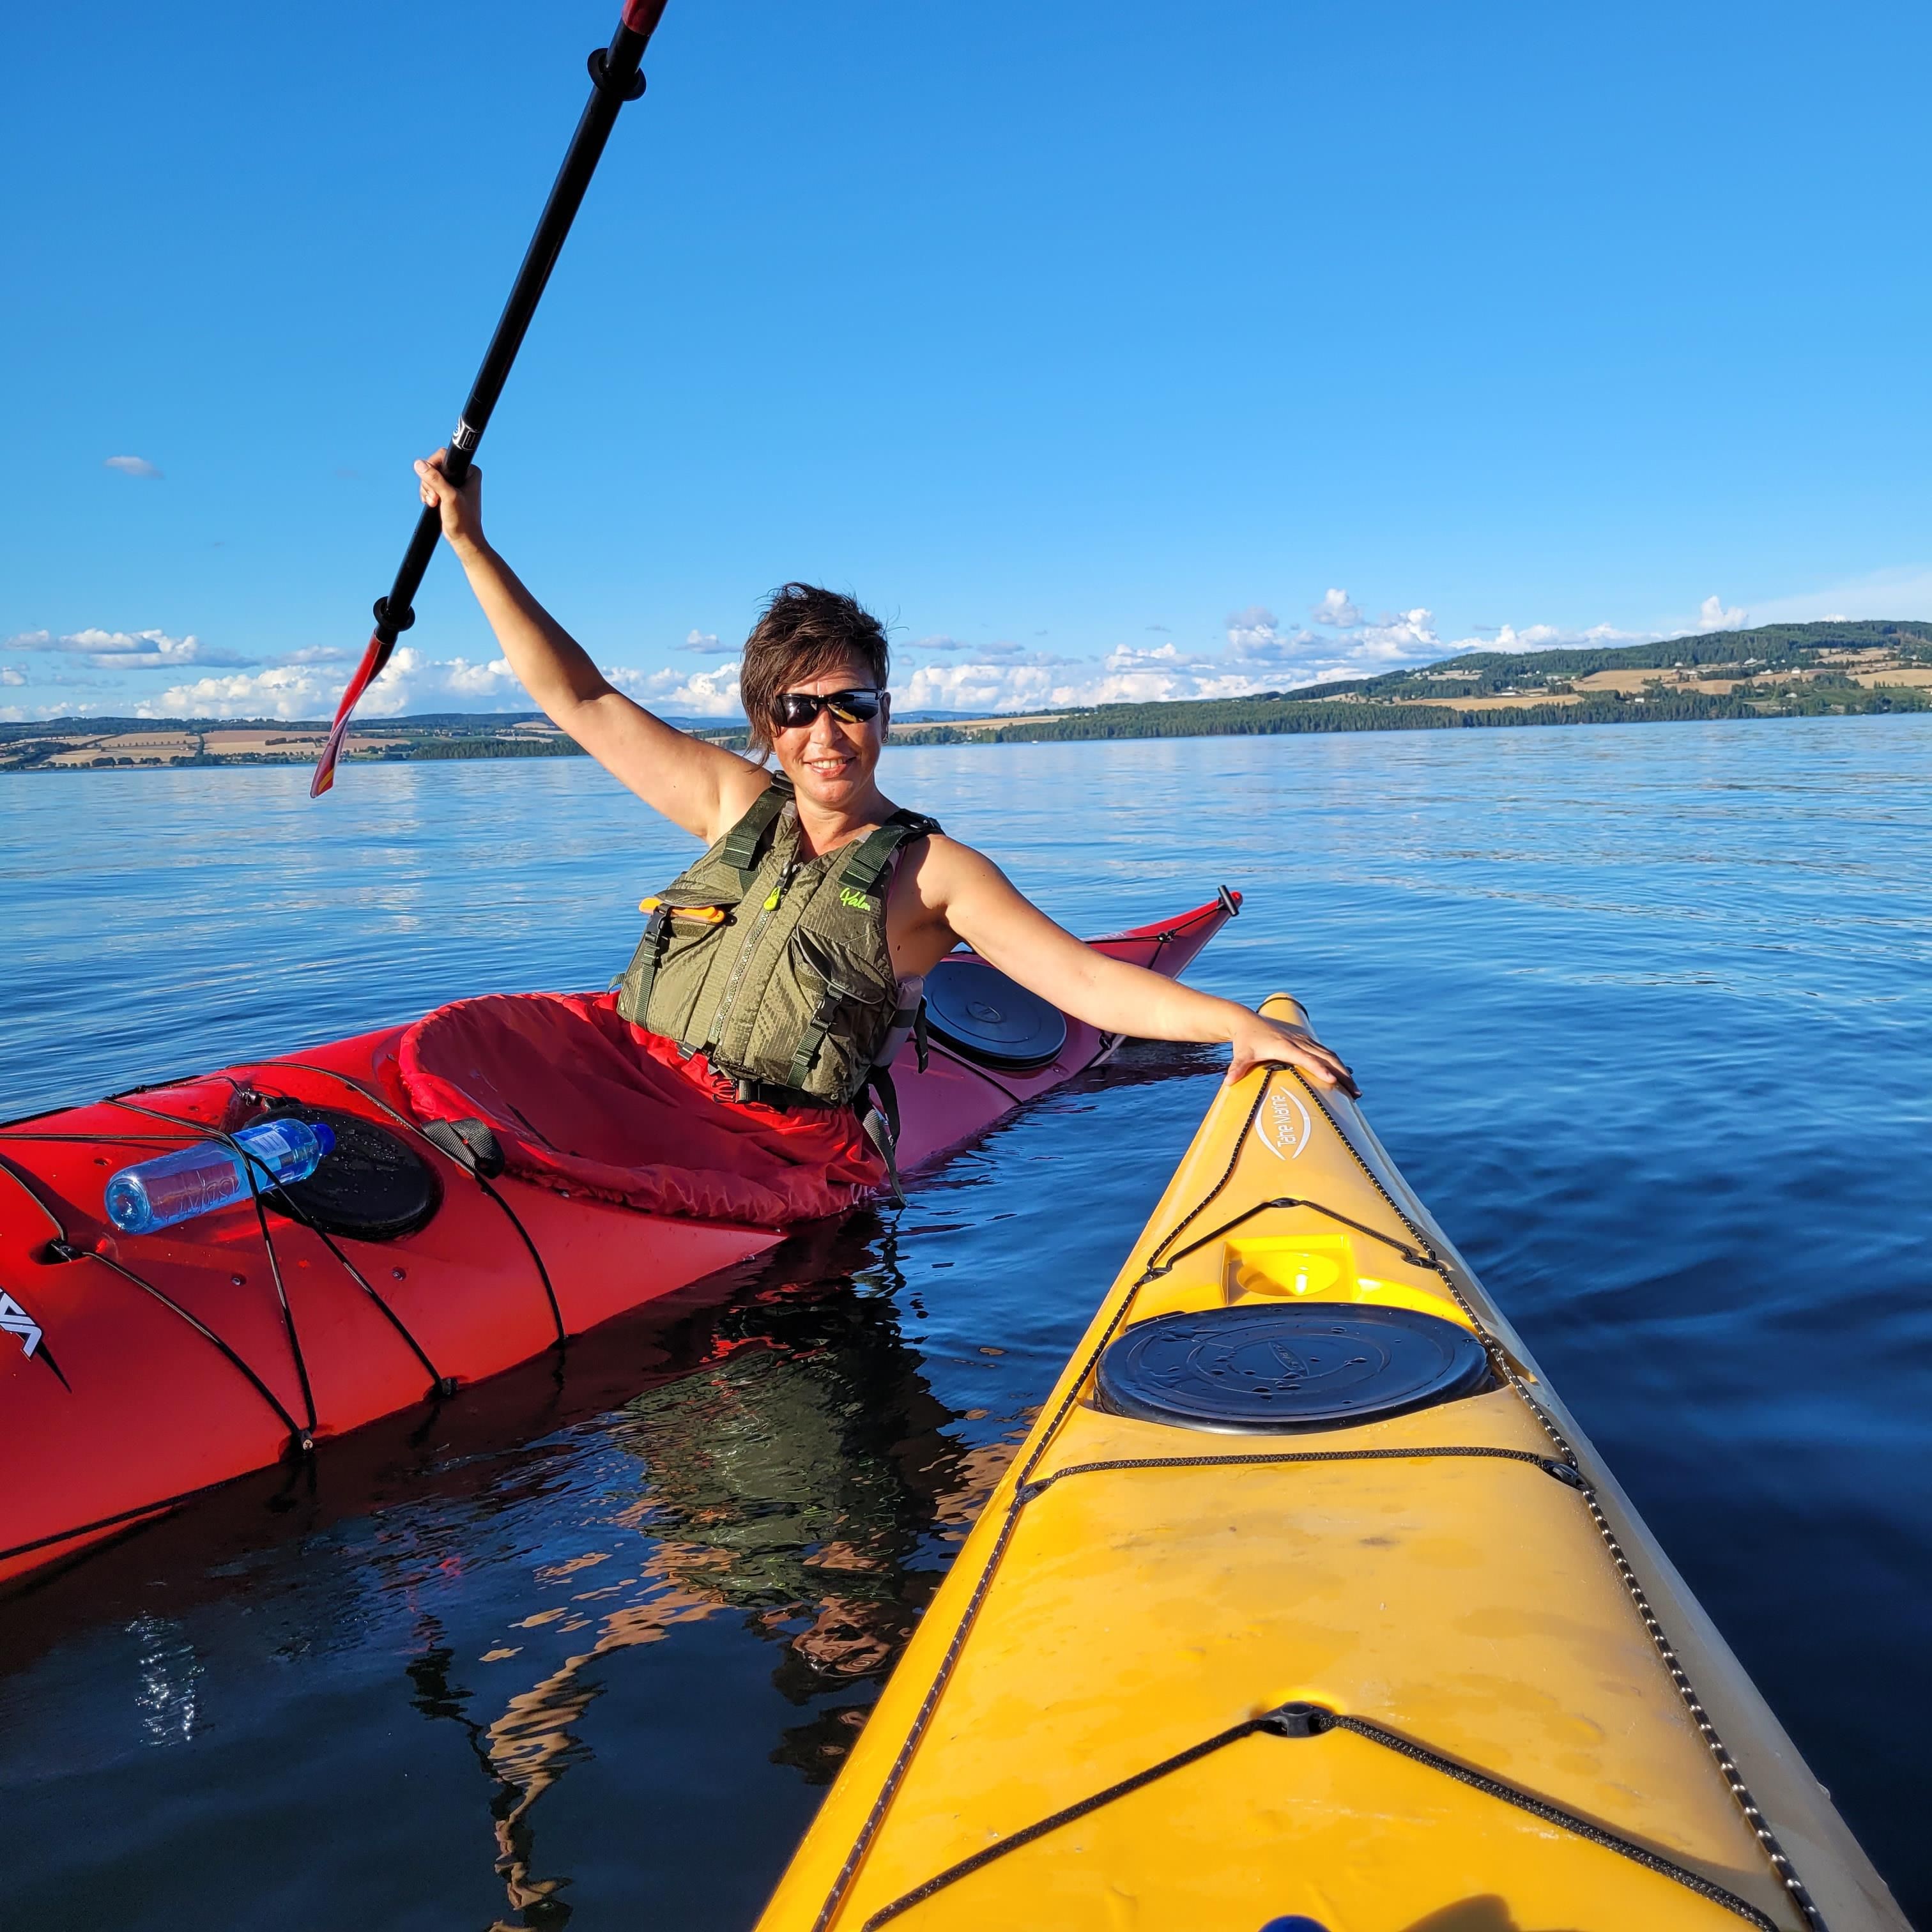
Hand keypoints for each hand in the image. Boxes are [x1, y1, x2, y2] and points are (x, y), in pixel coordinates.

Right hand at [414, 448, 484, 552]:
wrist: (464, 539)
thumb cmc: (462, 520)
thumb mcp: (448, 497)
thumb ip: (435, 479)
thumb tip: (419, 464)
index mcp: (470, 471)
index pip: (443, 456)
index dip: (433, 468)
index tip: (435, 485)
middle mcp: (463, 474)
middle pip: (434, 466)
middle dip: (430, 483)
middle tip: (436, 498)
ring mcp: (455, 482)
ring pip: (430, 476)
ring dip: (428, 490)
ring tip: (435, 503)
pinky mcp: (448, 491)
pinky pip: (430, 485)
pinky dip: (428, 494)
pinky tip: (433, 504)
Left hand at [1226, 1011, 1357, 1094]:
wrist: (1247, 1021)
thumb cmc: (1245, 1041)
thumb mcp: (1240, 1053)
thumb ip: (1237, 1067)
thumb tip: (1229, 1081)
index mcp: (1284, 1046)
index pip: (1305, 1058)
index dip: (1319, 1069)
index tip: (1333, 1081)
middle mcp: (1298, 1042)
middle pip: (1325, 1058)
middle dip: (1341, 1075)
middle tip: (1354, 1093)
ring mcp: (1304, 1040)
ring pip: (1329, 1055)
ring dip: (1344, 1070)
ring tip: (1355, 1090)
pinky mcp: (1306, 1041)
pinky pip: (1326, 1052)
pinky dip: (1338, 1063)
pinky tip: (1347, 1075)